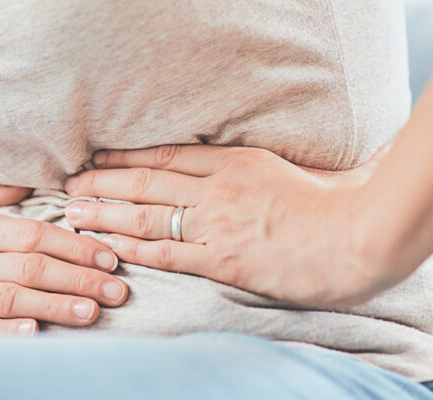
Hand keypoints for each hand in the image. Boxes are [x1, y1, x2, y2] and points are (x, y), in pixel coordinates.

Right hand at [0, 181, 128, 334]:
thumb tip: (32, 178)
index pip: (34, 234)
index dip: (74, 244)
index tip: (110, 255)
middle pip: (30, 267)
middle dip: (78, 278)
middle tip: (117, 289)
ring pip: (10, 297)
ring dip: (54, 305)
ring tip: (92, 311)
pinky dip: (6, 333)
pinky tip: (35, 334)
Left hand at [63, 144, 399, 307]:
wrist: (360, 235)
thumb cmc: (339, 204)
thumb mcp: (295, 168)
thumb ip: (264, 166)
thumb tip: (252, 166)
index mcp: (236, 162)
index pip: (167, 156)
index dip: (125, 159)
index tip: (99, 160)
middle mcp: (219, 189)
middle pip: (146, 183)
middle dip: (103, 184)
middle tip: (72, 186)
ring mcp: (219, 224)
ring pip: (147, 216)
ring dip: (106, 215)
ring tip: (75, 213)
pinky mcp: (224, 260)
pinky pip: (168, 254)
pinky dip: (134, 250)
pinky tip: (110, 248)